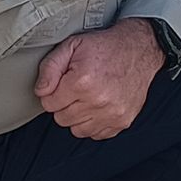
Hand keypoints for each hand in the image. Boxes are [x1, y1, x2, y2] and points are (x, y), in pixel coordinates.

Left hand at [33, 20, 162, 138]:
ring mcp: (112, 113)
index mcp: (82, 81)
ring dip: (78, 116)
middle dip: (64, 104)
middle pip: (62, 118)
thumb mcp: (72, 46)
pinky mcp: (122, 121)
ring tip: (86, 98)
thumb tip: (41, 91)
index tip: (62, 84)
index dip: (52, 93)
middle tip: (75, 89)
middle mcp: (98, 101)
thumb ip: (50, 68)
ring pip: (77, 130)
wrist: (138, 49)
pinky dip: (94, 123)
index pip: (49, 104)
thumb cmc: (106, 47)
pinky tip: (97, 107)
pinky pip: (96, 134)